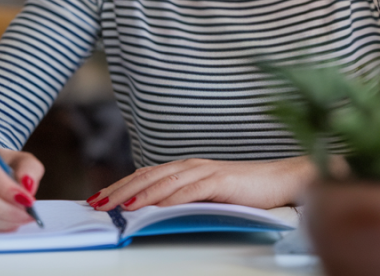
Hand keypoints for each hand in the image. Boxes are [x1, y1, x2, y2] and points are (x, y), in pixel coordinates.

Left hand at [87, 156, 316, 210]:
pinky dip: (169, 198)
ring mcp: (205, 171)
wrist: (281, 180)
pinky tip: (155, 206)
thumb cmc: (245, 191)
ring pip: (164, 181)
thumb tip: (153, 213)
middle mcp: (191, 165)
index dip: (120, 185)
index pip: (145, 175)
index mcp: (186, 168)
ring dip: (139, 194)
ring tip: (117, 206)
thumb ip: (183, 199)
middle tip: (98, 204)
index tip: (98, 198)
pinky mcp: (220, 181)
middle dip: (120, 189)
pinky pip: (190, 191)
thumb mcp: (207, 197)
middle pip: (148, 176)